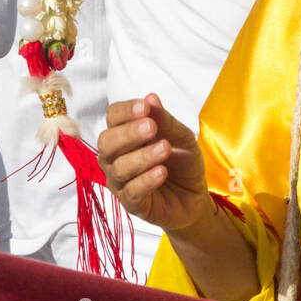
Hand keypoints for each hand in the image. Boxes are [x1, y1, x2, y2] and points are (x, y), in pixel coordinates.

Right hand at [97, 93, 207, 230]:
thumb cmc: (182, 162)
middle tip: (151, 127)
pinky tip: (162, 172)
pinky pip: (131, 191)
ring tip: (165, 149)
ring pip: (118, 167)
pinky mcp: (131, 203)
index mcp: (124, 135)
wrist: (194, 196)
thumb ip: (165, 120)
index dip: (125, 111)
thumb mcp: (181, 137)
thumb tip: (151, 97)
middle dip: (128, 133)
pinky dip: (146, 180)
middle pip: (106, 142)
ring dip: (142, 156)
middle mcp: (115, 157)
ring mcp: (120, 181)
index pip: (112, 117)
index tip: (144, 107)